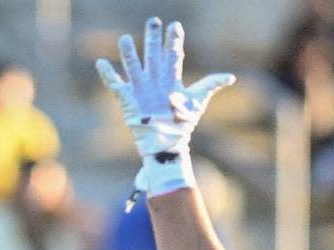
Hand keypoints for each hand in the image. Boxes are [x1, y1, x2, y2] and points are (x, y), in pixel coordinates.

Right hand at [95, 16, 233, 197]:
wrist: (166, 145)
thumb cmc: (182, 125)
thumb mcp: (197, 102)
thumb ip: (210, 85)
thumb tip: (231, 77)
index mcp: (170, 79)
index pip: (172, 54)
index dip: (173, 40)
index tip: (175, 26)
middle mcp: (155, 81)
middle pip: (153, 54)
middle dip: (153, 38)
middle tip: (153, 21)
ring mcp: (140, 89)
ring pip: (133, 65)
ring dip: (128, 53)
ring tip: (124, 39)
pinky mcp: (128, 100)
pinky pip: (115, 84)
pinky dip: (108, 74)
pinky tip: (102, 63)